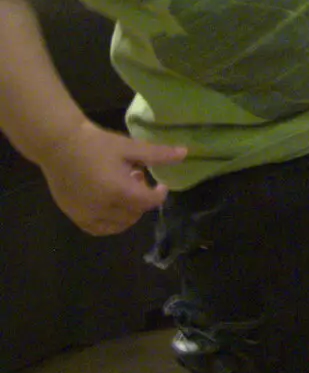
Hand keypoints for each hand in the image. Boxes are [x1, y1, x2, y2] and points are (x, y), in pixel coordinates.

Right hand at [37, 120, 186, 235]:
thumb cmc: (96, 143)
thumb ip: (157, 154)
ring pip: (118, 225)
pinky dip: (110, 223)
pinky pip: (98, 229)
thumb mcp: (129, 147)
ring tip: (121, 191)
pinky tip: (111, 206)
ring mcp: (86, 214)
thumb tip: (185, 153)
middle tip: (136, 180)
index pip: (148, 203)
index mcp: (118, 191)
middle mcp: (102, 208)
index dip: (159, 194)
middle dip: (142, 200)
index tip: (160, 185)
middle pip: (135, 214)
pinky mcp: (74, 216)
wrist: (59, 145)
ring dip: (128, 213)